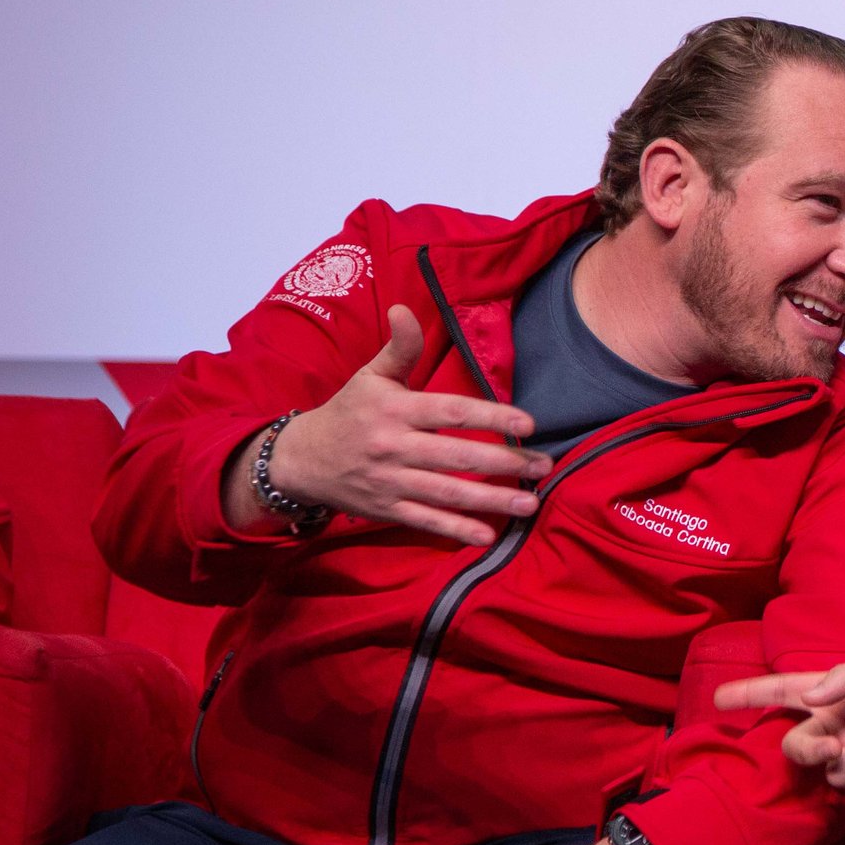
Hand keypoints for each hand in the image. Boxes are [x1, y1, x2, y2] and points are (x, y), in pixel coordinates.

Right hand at [229, 305, 552, 546]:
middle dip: (504, 462)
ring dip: (491, 500)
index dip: (491, 415)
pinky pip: (425, 521)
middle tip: (544, 465)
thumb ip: (400, 349)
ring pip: (446, 493)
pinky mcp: (386, 509)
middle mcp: (393, 446)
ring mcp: (390, 481)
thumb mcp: (371, 377)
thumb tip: (404, 309)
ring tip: (530, 503)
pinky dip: (455, 530)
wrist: (300, 460)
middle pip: (456, 456)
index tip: (528, 423)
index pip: (451, 412)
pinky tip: (488, 535)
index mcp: (395, 410)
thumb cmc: (348, 413)